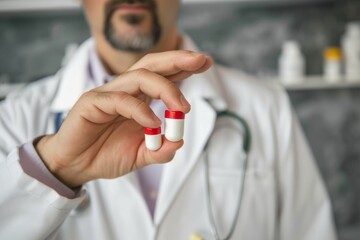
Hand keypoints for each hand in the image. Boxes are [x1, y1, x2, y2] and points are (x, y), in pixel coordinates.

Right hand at [35, 51, 211, 187]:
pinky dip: (140, 110)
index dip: (183, 67)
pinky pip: (120, 100)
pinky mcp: (92, 103)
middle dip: (177, 60)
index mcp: (138, 98)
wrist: (76, 166)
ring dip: (165, 89)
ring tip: (182, 108)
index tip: (205, 63)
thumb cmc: (106, 154)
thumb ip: (161, 150)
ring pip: (139, 77)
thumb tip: (179, 141)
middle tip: (200, 60)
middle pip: (152, 65)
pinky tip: (152, 123)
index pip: (162, 75)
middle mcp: (125, 91)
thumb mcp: (141, 155)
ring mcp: (108, 94)